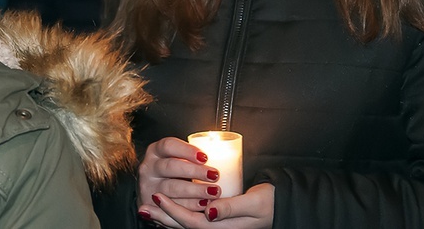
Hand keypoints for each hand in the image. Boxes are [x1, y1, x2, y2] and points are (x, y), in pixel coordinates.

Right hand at [137, 137, 221, 212]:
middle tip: (214, 175)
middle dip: (194, 171)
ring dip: (194, 191)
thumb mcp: (175, 158)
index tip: (204, 157)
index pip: (168, 145)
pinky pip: (170, 207)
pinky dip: (188, 206)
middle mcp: (149, 168)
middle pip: (170, 166)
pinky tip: (203, 204)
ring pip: (171, 188)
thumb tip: (218, 150)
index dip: (186, 150)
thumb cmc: (171, 171)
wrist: (152, 190)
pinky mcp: (151, 206)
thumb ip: (190, 156)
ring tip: (212, 192)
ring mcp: (148, 187)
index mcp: (155, 151)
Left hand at [139, 183, 274, 228]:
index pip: (191, 222)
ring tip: (148, 209)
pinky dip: (177, 217)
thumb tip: (209, 211)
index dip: (173, 211)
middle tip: (142, 207)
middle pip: (184, 226)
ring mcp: (217, 228)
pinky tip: (167, 211)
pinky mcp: (217, 223)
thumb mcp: (254, 204)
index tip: (158, 197)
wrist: (280, 207)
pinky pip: (192, 222)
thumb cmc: (270, 203)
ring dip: (166, 218)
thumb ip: (231, 208)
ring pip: (186, 225)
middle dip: (162, 217)